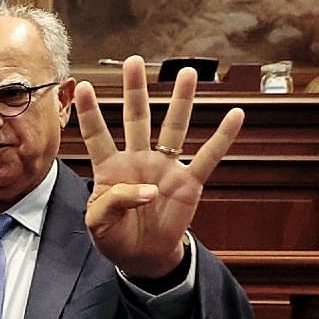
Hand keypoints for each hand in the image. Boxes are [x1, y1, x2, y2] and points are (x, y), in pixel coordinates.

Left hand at [74, 55, 243, 277]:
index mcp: (111, 169)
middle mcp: (138, 160)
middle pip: (137, 118)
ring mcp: (165, 168)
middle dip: (135, 90)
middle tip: (135, 61)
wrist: (142, 257)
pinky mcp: (189, 182)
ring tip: (187, 73)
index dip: (90, 113)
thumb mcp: (99, 225)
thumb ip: (114, 203)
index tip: (83, 86)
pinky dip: (223, 137)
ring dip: (180, 101)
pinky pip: (208, 156)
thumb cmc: (115, 238)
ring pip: (174, 127)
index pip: (98, 136)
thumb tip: (147, 190)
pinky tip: (235, 115)